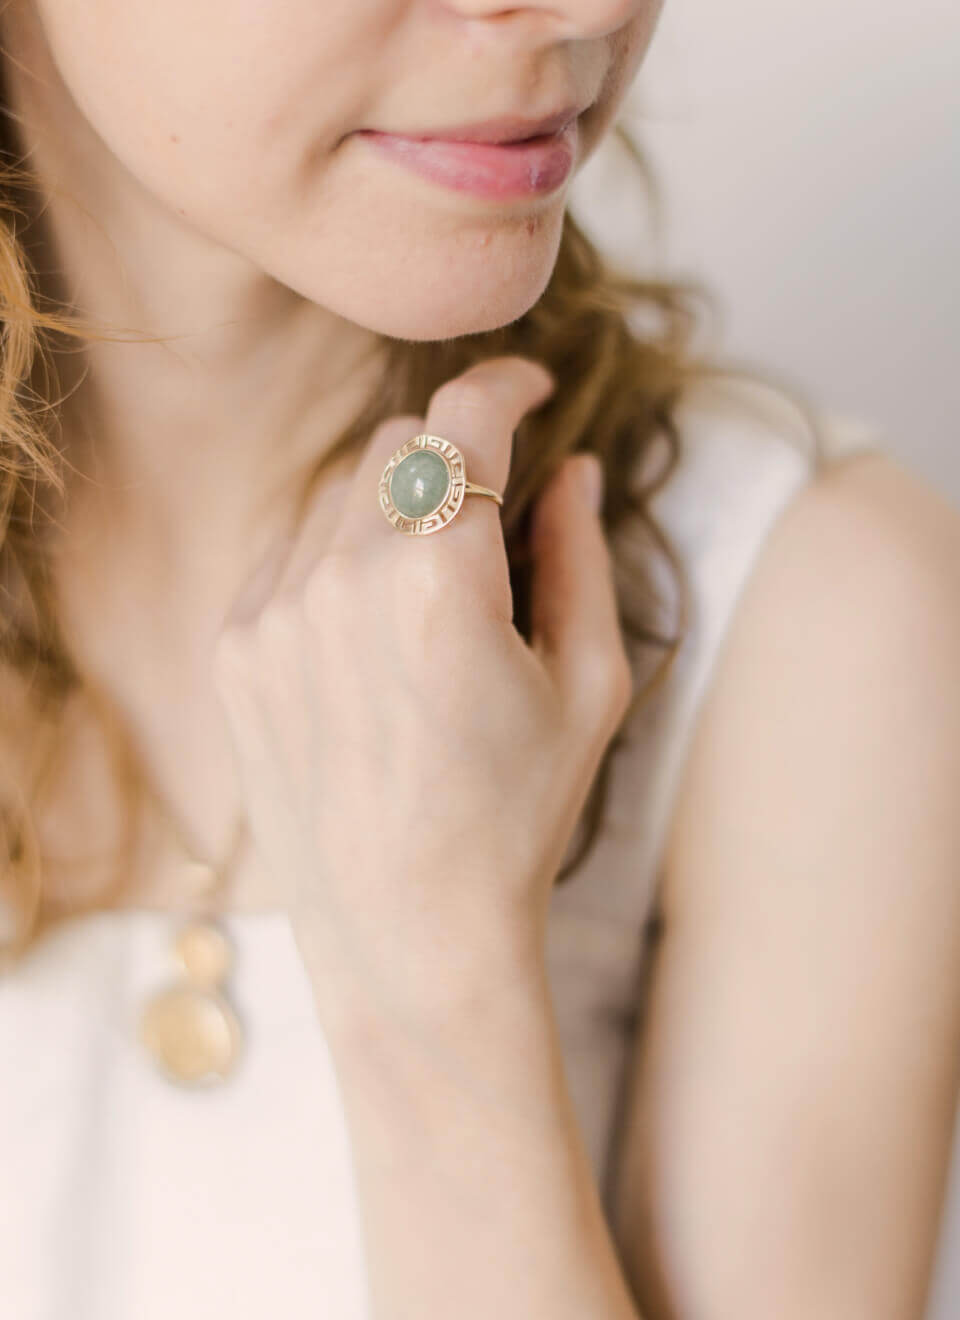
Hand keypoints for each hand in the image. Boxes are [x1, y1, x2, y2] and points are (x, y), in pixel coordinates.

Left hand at [210, 355, 632, 1021]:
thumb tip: (574, 466)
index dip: (509, 384)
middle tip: (496, 512)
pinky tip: (374, 632)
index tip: (532, 389)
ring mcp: (275, 613)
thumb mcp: (589, 686)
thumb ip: (582, 555)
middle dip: (456, 454)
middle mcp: (344, 579)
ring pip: (342, 493)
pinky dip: (338, 558)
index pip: (467, 418)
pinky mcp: (238, 649)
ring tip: (435, 596)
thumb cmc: (516, 817)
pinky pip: (292, 552)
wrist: (409, 933)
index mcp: (444, 580)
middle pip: (400, 441)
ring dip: (397, 508)